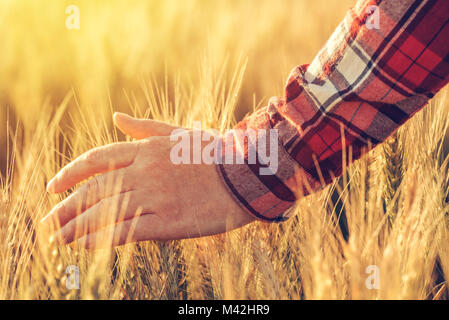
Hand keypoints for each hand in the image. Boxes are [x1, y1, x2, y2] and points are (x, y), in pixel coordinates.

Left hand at [41, 113, 254, 248]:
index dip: (69, 174)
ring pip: (103, 212)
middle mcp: (144, 172)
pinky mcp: (166, 222)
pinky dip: (99, 240)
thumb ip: (145, 128)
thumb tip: (116, 117)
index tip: (52, 187)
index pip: (96, 160)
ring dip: (75, 226)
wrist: (246, 176)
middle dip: (65, 207)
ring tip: (57, 237)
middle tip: (48, 220)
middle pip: (92, 190)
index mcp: (146, 150)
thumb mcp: (178, 135)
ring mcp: (154, 197)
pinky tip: (83, 246)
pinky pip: (124, 232)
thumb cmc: (214, 155)